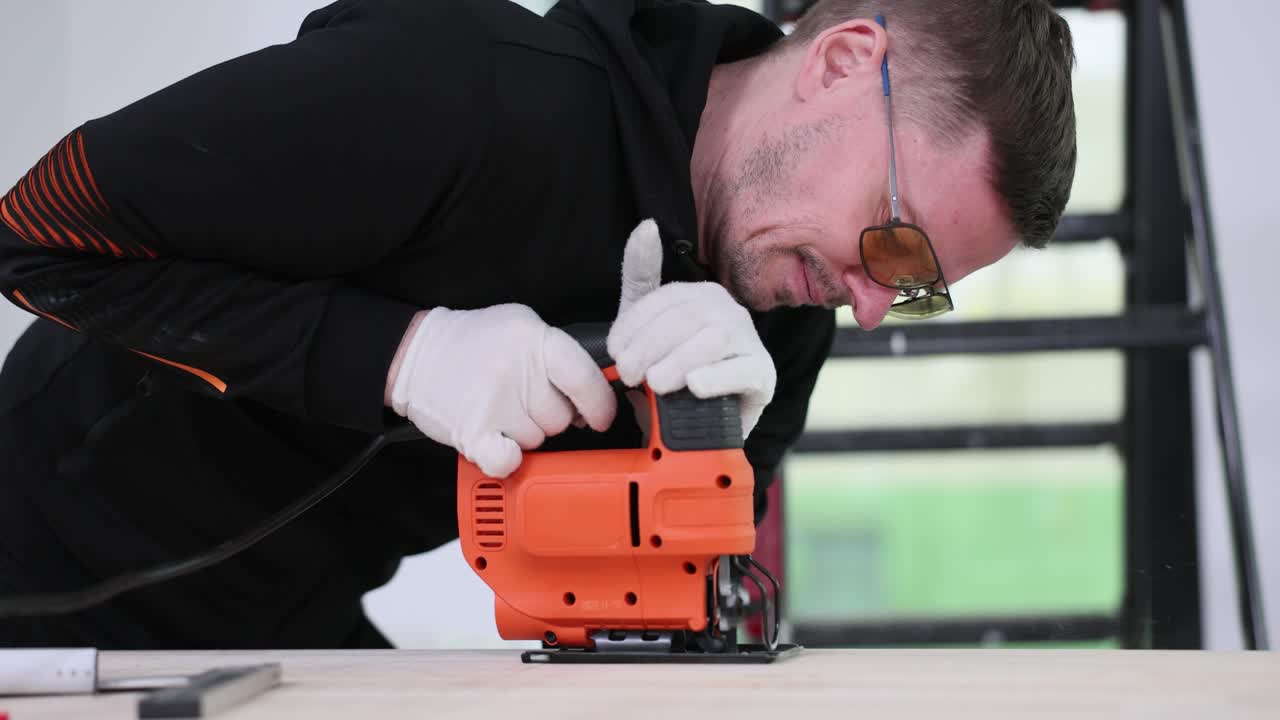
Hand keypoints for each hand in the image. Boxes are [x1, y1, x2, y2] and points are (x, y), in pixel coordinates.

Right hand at [388, 304, 616, 476]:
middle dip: (549, 416)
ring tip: (500, 410)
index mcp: (533, 338)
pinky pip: (509, 461)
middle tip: (523, 400)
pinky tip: (497, 441)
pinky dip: (506, 459)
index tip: (601, 417)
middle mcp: (516, 368)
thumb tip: (595, 394)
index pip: (584, 377)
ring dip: (524, 434)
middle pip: (562, 417)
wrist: (415, 356)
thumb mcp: (521, 326)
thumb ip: (558, 355)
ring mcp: (494, 401)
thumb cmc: (472, 344)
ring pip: (538, 440)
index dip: (599, 404)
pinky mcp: (473, 430)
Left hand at [606, 219, 775, 438]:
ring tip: (655, 383)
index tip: (614, 351)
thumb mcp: (647, 325)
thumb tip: (647, 225)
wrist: (691, 427)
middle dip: (652, 345)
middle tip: (629, 373)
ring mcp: (749, 343)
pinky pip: (744, 371)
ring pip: (715, 340)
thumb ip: (642, 275)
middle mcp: (729, 312)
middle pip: (689, 317)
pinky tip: (694, 386)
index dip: (636, 324)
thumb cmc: (669, 372)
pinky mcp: (763, 376)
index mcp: (701, 295)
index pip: (667, 299)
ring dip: (679, 361)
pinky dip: (717, 377)